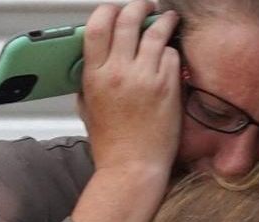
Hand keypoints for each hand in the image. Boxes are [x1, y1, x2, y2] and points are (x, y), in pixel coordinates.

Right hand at [76, 1, 180, 173]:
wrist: (132, 168)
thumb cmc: (111, 145)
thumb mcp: (88, 109)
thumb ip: (87, 81)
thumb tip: (92, 59)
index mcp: (94, 77)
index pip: (97, 26)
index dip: (107, 11)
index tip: (115, 10)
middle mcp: (118, 73)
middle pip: (128, 19)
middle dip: (139, 7)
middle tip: (146, 7)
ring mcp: (144, 77)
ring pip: (156, 31)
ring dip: (163, 21)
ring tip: (167, 21)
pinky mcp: (167, 85)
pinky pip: (171, 54)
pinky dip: (170, 53)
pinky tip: (169, 60)